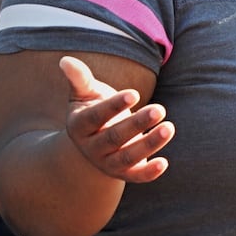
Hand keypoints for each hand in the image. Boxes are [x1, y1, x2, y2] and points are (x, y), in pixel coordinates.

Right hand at [59, 55, 174, 182]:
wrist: (96, 141)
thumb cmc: (94, 109)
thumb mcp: (85, 94)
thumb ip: (80, 78)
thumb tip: (65, 60)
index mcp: (80, 125)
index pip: (96, 116)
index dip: (114, 106)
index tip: (134, 93)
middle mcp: (92, 147)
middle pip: (114, 137)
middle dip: (137, 124)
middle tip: (160, 109)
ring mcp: (108, 163)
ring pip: (128, 156)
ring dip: (149, 143)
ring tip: (169, 127)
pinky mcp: (124, 173)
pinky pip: (136, 176)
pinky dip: (150, 172)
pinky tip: (164, 162)